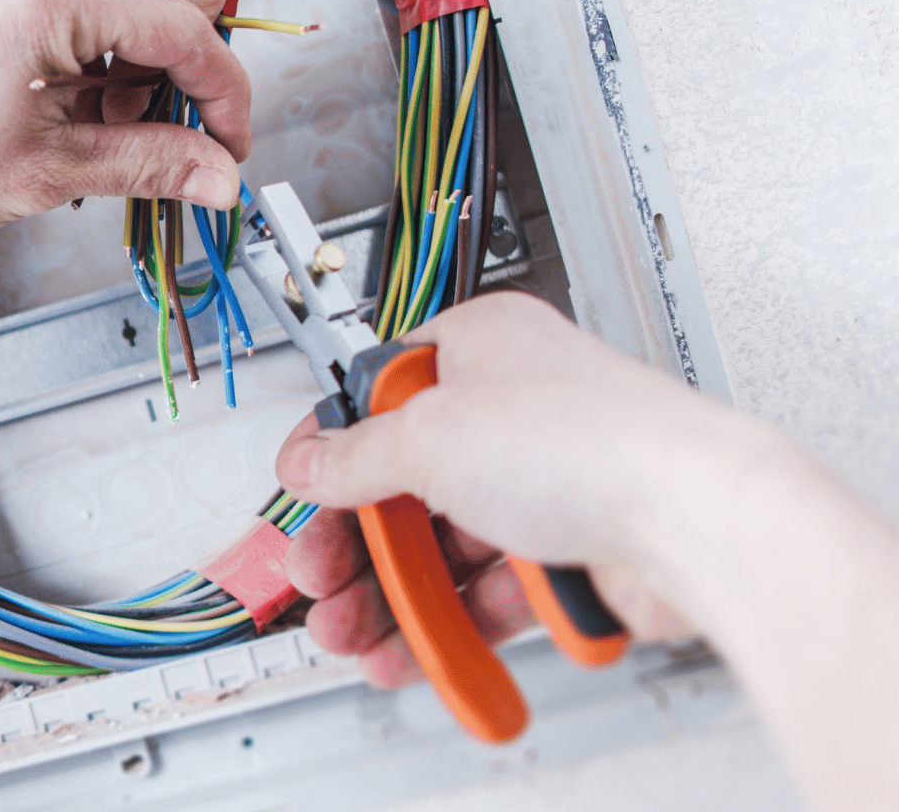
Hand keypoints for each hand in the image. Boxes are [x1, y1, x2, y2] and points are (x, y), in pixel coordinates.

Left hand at [0, 0, 249, 254]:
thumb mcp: (50, 171)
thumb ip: (151, 163)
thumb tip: (217, 173)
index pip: (183, 26)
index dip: (221, 90)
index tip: (227, 140)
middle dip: (196, 5)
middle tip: (180, 83)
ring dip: (151, 16)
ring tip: (122, 105)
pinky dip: (108, 20)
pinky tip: (88, 95)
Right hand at [273, 292, 788, 687]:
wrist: (695, 522)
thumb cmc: (594, 441)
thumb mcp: (430, 435)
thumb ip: (355, 456)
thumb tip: (310, 460)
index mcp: (482, 348)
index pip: (381, 395)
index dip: (334, 447)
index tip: (300, 490)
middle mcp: (516, 411)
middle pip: (407, 481)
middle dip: (354, 541)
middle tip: (319, 578)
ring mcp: (548, 483)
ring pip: (446, 545)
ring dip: (393, 594)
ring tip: (355, 633)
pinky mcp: (572, 553)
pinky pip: (491, 591)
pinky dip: (451, 623)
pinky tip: (419, 648)